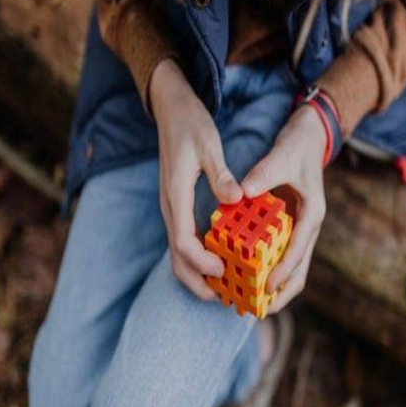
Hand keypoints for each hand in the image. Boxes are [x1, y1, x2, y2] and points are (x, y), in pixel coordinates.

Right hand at [150, 59, 242, 298]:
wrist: (170, 108)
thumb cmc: (189, 124)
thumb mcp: (208, 144)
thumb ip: (221, 175)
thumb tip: (235, 199)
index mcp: (176, 194)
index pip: (182, 241)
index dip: (201, 262)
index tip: (223, 271)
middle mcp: (170, 206)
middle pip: (176, 255)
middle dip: (196, 280)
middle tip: (221, 297)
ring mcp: (173, 207)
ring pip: (178, 251)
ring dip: (197, 273)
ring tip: (222, 288)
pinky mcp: (179, 205)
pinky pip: (185, 239)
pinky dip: (199, 257)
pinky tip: (219, 261)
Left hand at [241, 105, 326, 313]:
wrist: (308, 137)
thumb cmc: (298, 146)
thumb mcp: (282, 155)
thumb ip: (265, 173)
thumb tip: (243, 192)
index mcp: (312, 215)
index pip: (299, 251)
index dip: (283, 272)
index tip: (266, 287)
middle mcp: (307, 228)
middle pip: (298, 271)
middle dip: (280, 293)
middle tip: (258, 309)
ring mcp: (298, 230)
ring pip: (289, 268)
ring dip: (272, 286)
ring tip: (250, 301)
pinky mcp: (287, 227)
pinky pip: (277, 254)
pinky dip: (264, 267)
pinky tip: (244, 273)